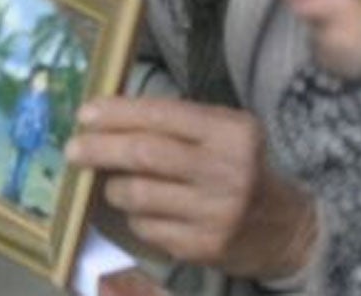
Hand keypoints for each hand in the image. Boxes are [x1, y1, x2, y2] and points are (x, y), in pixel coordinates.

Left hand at [70, 96, 319, 280]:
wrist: (288, 229)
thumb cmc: (237, 168)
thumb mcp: (219, 133)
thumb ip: (171, 121)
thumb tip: (101, 114)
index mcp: (232, 132)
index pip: (161, 115)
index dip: (116, 113)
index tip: (84, 114)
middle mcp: (228, 172)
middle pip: (143, 154)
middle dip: (98, 149)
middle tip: (73, 150)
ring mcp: (218, 213)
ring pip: (137, 194)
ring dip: (114, 188)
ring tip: (116, 184)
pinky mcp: (206, 247)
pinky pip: (146, 228)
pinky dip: (135, 218)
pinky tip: (146, 213)